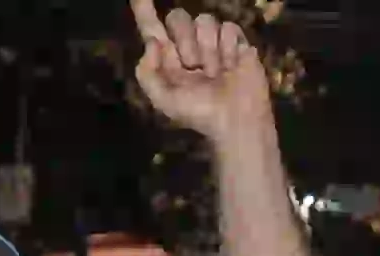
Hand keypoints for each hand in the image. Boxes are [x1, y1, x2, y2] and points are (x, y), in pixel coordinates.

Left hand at [130, 0, 270, 145]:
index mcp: (167, 58)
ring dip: (209, 49)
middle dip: (185, 39)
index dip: (143, 8)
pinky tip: (231, 68)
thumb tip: (152, 42)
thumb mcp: (164, 100)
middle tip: (194, 65)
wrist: (235, 120)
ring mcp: (212, 41)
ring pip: (205, 20)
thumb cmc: (199, 113)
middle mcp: (188, 44)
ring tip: (215, 73)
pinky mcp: (236, 41)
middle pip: (178, 16)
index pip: (151, 26)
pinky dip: (229, 49)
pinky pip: (228, 28)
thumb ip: (147, 73)